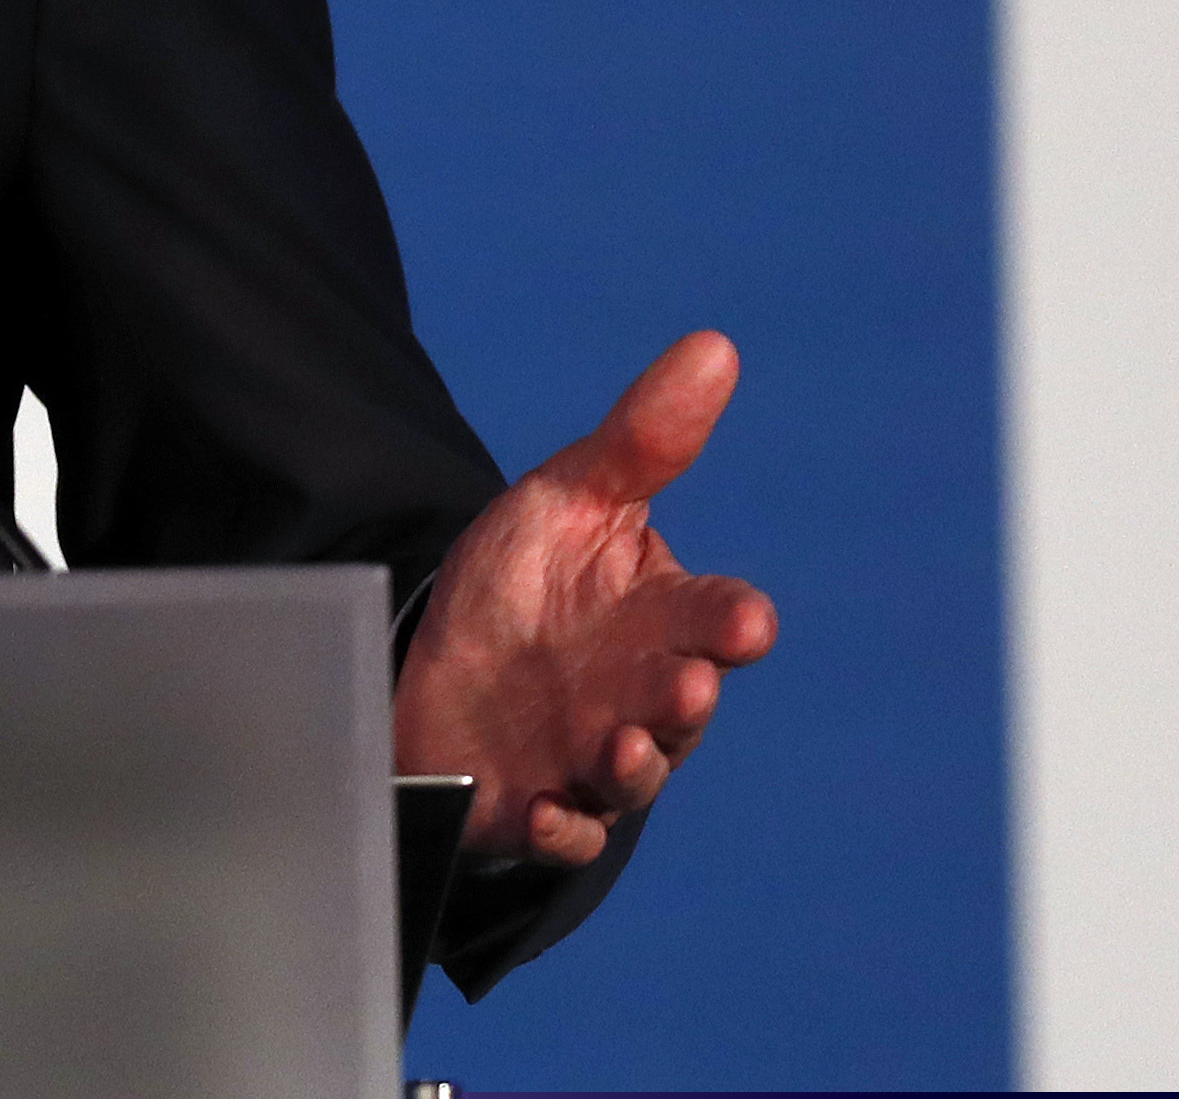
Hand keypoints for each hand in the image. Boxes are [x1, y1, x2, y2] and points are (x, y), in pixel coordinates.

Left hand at [392, 330, 778, 864]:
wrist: (433, 656)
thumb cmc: (522, 581)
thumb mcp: (567, 499)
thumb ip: (642, 439)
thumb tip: (714, 346)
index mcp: (658, 617)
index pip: (713, 618)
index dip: (731, 622)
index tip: (745, 621)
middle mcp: (640, 694)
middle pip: (681, 701)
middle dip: (686, 698)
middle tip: (686, 687)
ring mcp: (593, 756)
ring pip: (634, 774)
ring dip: (634, 767)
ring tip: (620, 751)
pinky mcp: (540, 805)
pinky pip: (565, 831)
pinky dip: (562, 828)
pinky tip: (545, 811)